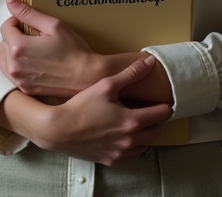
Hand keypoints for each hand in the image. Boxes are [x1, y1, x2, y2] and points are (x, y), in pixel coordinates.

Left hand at [0, 0, 97, 97]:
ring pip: (5, 57)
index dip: (18, 21)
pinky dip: (17, 64)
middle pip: (4, 42)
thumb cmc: (73, 50)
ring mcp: (18, 79)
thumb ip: (27, 11)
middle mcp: (14, 65)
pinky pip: (11, 72)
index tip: (31, 24)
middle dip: (16, 36)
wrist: (87, 76)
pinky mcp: (24, 88)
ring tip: (34, 49)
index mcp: (19, 47)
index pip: (6, 26)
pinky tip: (33, 62)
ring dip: (14, 50)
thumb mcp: (52, 25)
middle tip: (35, 36)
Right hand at [25, 55, 172, 164]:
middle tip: (146, 110)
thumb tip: (150, 62)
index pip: (162, 114)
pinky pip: (131, 155)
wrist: (59, 129)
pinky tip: (121, 135)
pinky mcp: (112, 160)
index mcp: (133, 121)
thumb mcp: (105, 85)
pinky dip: (131, 146)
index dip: (162, 105)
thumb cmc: (81, 105)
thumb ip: (130, 74)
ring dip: (144, 134)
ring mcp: (122, 153)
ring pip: (145, 145)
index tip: (158, 101)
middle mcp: (131, 140)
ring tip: (132, 122)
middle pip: (157, 131)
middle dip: (155, 120)